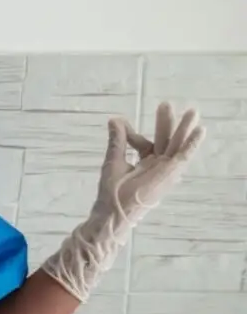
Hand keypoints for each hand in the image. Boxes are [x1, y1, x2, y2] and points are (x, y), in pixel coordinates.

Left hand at [41, 102, 205, 301]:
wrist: (113, 209)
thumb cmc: (112, 190)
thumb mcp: (114, 159)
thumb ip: (118, 140)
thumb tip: (115, 119)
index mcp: (145, 163)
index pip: (146, 143)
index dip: (134, 134)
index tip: (122, 125)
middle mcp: (157, 166)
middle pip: (165, 140)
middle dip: (167, 123)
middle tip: (167, 103)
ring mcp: (165, 170)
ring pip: (176, 145)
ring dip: (184, 129)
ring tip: (193, 111)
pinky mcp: (169, 173)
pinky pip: (183, 156)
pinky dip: (191, 143)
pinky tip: (199, 130)